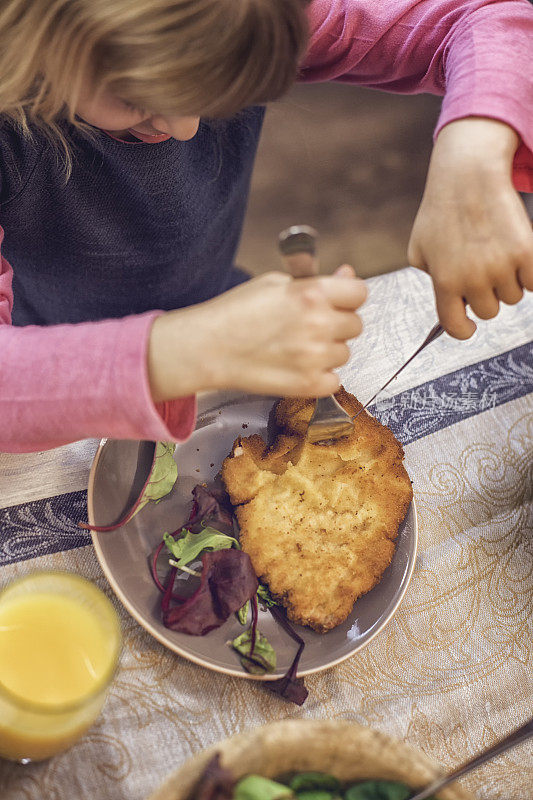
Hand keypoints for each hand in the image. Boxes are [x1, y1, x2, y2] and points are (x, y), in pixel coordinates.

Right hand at [148, 270, 365, 400]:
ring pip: (344, 353)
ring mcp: (315, 358)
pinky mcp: (309, 385)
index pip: (359, 293)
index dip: (347, 297)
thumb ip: (317, 281)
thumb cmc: (235, 312)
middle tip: (308, 326)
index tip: (336, 302)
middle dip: (336, 324)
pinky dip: (320, 376)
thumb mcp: (275, 283)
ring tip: (296, 347)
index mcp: (312, 293)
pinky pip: (334, 379)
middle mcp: (318, 324)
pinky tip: (297, 366)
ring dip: (327, 351)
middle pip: (355, 324)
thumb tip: (348, 275)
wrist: (208, 348)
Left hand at [408, 118, 532, 338]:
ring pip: (512, 297)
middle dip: (486, 295)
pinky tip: (517, 254)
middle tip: (482, 269)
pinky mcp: (526, 253)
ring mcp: (500, 267)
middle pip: (489, 311)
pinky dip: (528, 273)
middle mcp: (472, 279)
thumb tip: (448, 301)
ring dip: (507, 281)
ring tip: (495, 252)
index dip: (463, 329)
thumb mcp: (420, 249)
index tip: (469, 327)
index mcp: (443, 281)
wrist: (469, 175)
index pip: (455, 326)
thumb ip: (431, 279)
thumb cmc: (442, 210)